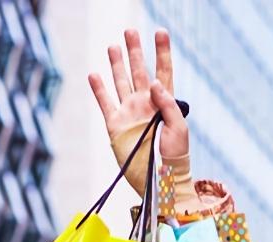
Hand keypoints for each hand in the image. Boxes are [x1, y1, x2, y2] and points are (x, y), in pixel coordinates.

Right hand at [88, 29, 187, 193]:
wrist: (160, 177)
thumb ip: (168, 105)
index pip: (163, 71)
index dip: (161, 52)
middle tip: (129, 31)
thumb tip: (155, 83)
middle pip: (139, 71)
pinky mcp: (115, 123)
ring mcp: (129, 112)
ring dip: (116, 64)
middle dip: (135, 51)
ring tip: (113, 46)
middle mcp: (145, 103)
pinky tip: (94, 74)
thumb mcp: (178, 128)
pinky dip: (98, 88)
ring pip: (121, 81)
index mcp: (164, 102)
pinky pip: (105, 102)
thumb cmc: (175, 154)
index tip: (160, 32)